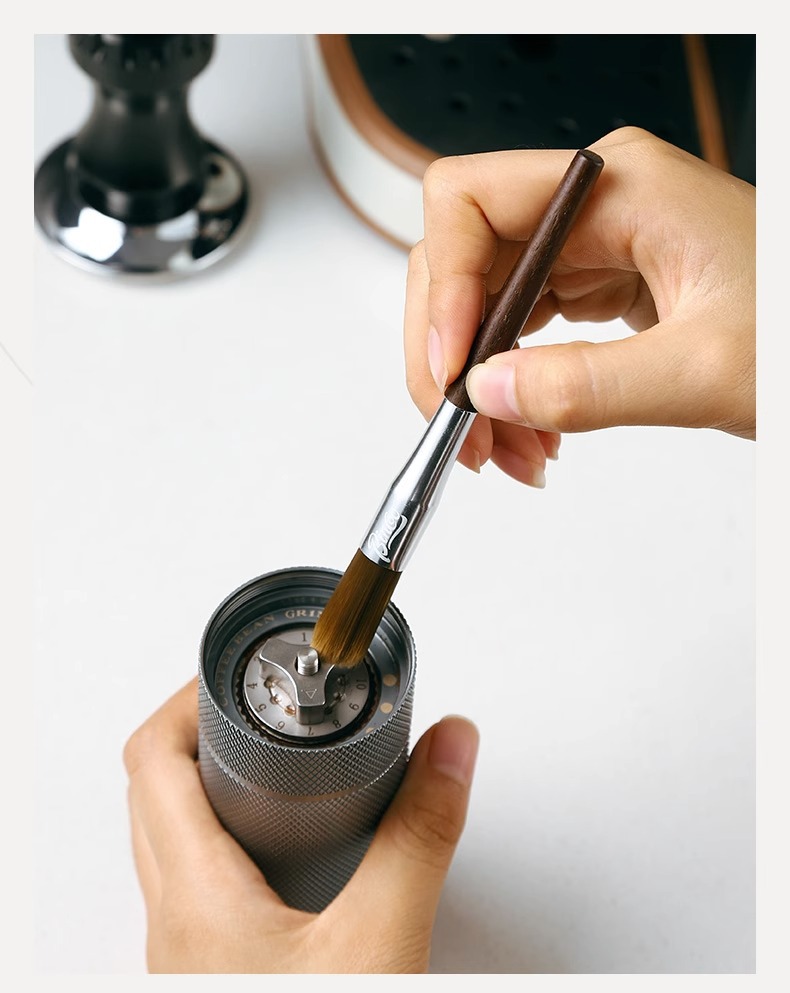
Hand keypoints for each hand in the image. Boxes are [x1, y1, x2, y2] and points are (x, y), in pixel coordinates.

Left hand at [123, 678, 478, 972]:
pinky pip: (193, 886)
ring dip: (205, 789)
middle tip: (250, 706)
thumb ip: (420, 835)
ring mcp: (184, 955)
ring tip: (264, 764)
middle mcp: (173, 923)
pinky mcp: (209, 978)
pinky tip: (280, 855)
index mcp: (193, 897)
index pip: (151, 760)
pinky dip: (224, 842)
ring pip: (168, 842)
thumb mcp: (381, 944)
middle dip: (197, 733)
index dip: (184, 699)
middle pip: (152, 793)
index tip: (229, 675)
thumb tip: (450, 747)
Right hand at [404, 126, 755, 486]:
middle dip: (450, 354)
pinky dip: (510, 387)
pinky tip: (530, 430)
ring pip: (482, 306)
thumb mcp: (704, 369)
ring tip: (505, 449)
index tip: (452, 366)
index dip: (445, 285)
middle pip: (461, 262)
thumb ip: (588, 385)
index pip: (470, 203)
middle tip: (464, 430)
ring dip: (476, 383)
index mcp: (618, 185)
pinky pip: (518, 333)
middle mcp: (592, 206)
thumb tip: (487, 391)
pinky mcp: (595, 286)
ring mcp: (590, 246)